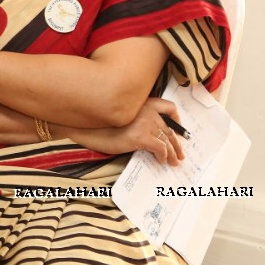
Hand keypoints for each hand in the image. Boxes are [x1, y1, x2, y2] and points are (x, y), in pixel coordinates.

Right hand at [68, 98, 185, 165]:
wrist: (84, 128)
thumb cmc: (99, 124)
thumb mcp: (121, 116)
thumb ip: (138, 119)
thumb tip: (153, 135)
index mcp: (142, 102)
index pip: (168, 106)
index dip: (177, 119)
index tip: (178, 128)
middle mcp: (146, 110)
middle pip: (170, 128)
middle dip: (176, 143)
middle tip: (179, 154)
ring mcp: (144, 122)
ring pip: (167, 140)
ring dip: (172, 153)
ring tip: (173, 162)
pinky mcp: (141, 136)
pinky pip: (161, 149)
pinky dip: (164, 157)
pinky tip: (161, 161)